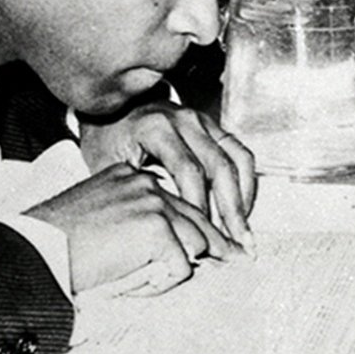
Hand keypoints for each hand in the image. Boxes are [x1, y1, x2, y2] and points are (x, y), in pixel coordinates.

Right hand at [25, 163, 233, 293]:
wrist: (37, 249)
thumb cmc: (57, 239)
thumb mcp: (99, 212)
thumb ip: (131, 216)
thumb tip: (167, 241)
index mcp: (130, 175)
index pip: (177, 200)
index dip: (195, 225)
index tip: (215, 241)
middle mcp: (145, 182)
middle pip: (197, 215)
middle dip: (217, 241)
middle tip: (237, 255)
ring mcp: (153, 203)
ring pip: (197, 241)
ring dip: (180, 267)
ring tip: (154, 279)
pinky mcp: (156, 229)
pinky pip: (181, 266)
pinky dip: (163, 283)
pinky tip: (136, 284)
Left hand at [79, 102, 255, 249]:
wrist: (114, 107)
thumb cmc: (108, 141)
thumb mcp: (110, 165)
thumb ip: (136, 193)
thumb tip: (157, 234)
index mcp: (156, 128)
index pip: (188, 171)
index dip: (199, 207)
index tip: (202, 238)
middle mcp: (184, 120)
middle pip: (219, 167)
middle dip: (230, 210)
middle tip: (236, 246)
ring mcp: (202, 120)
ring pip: (236, 160)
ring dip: (244, 199)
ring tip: (243, 233)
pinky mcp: (213, 125)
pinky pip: (239, 153)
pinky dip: (246, 182)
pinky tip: (241, 209)